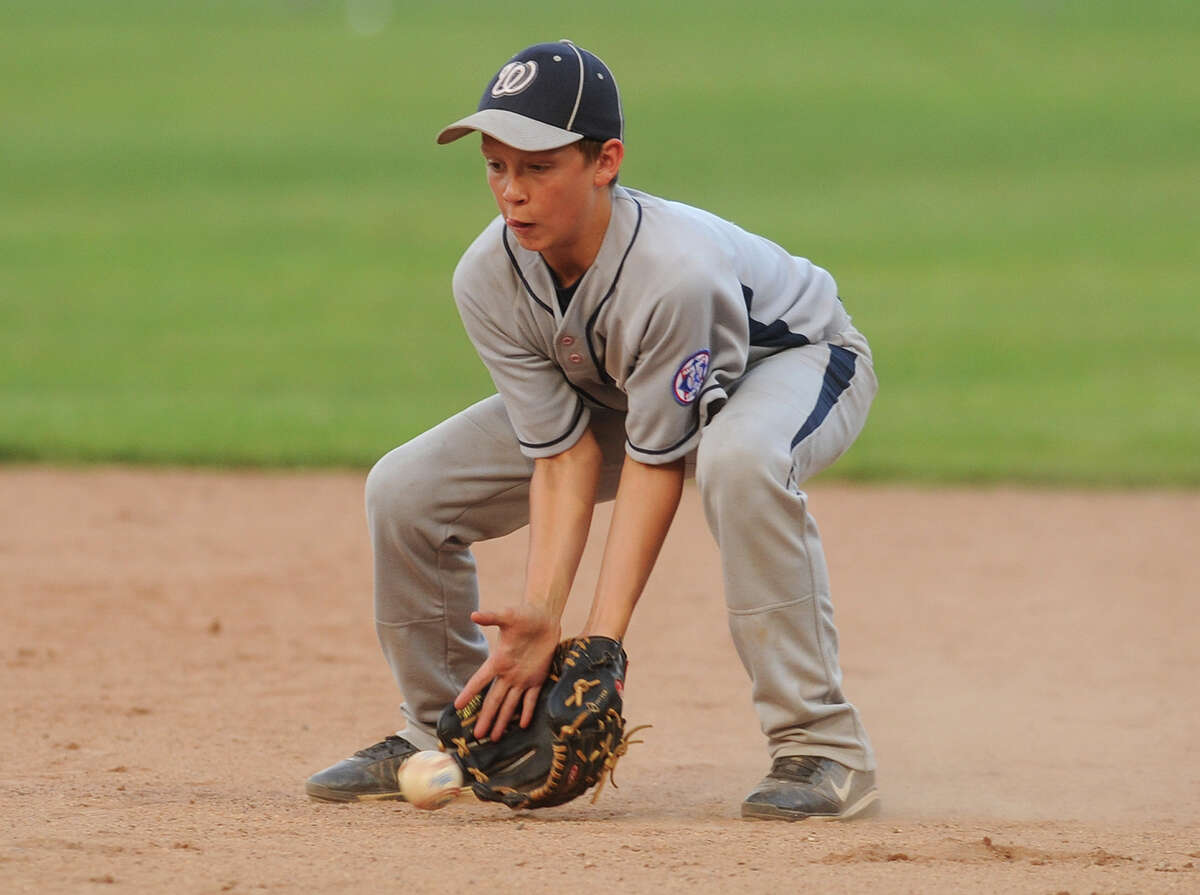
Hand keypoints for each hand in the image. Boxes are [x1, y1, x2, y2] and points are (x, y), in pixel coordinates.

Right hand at [454, 604, 560, 740]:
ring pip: (510, 704)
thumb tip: (473, 614)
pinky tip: (523, 725)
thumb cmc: (524, 614)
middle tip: (477, 736)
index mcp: (498, 660)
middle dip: (486, 717)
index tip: (457, 707)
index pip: (480, 680)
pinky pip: (531, 698)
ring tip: (494, 738)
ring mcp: (522, 678)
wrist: (545, 616)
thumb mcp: (507, 615)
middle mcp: (508, 673)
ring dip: (503, 721)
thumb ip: (491, 617)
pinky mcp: (538, 678)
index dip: (469, 693)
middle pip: (494, 700)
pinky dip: (528, 711)